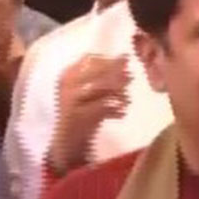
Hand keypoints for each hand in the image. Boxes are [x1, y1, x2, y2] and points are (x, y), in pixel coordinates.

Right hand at [49, 54, 128, 175]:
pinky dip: (116, 110)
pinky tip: (122, 113)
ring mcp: (71, 100)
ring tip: (126, 100)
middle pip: (98, 72)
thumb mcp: (91, 90)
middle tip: (131, 78)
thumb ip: (105, 75)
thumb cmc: (84, 111)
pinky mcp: (78, 116)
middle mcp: (67, 84)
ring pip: (101, 88)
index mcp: (68, 74)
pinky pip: (103, 108)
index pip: (90, 59)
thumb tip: (126, 58)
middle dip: (118, 74)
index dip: (110, 60)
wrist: (68, 140)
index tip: (125, 65)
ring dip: (119, 92)